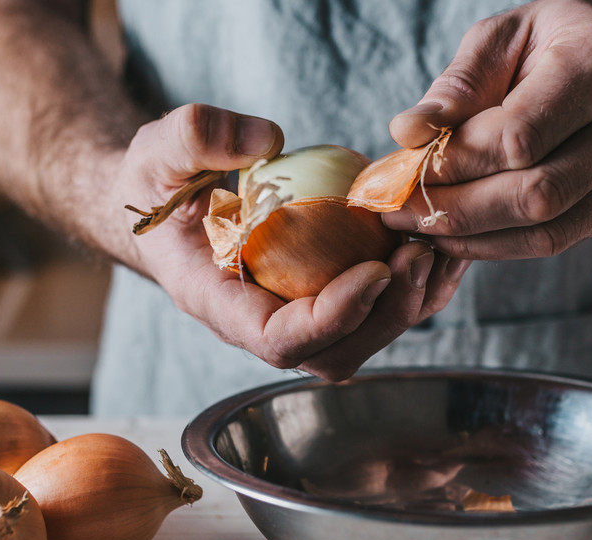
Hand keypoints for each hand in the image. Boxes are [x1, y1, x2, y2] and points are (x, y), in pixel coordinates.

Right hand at [116, 104, 469, 380]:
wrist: (160, 202)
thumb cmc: (154, 181)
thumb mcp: (157, 149)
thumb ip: (196, 136)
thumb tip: (269, 140)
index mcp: (216, 302)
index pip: (278, 340)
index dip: (332, 318)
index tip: (375, 269)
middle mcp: (259, 321)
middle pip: (333, 352)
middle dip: (385, 314)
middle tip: (420, 251)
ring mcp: (292, 313)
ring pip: (362, 338)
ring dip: (408, 302)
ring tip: (437, 244)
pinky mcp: (318, 294)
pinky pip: (373, 308)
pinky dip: (412, 284)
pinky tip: (436, 240)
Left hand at [386, 0, 591, 259]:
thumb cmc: (551, 41)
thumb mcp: (502, 38)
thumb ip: (457, 85)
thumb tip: (407, 134)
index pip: (520, 136)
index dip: (456, 163)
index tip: (404, 173)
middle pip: (539, 192)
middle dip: (459, 209)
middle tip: (400, 213)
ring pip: (549, 229)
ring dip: (474, 237)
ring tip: (421, 227)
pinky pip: (558, 240)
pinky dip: (500, 245)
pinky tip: (459, 236)